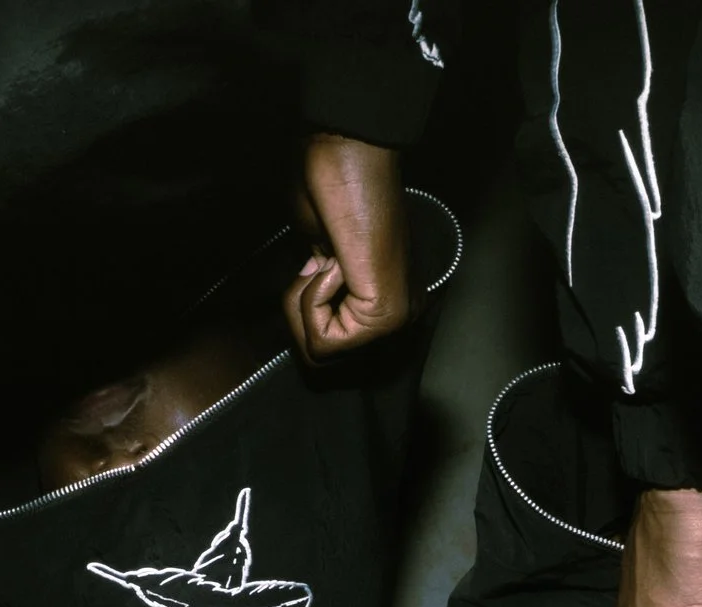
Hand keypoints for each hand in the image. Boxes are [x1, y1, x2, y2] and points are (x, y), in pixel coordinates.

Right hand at [285, 133, 410, 359]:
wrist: (346, 154)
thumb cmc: (332, 189)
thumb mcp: (320, 252)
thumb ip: (323, 287)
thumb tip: (305, 311)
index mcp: (390, 301)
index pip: (329, 346)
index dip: (304, 307)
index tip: (320, 263)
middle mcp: (401, 316)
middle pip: (321, 357)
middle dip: (300, 310)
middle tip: (320, 264)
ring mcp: (396, 319)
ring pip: (319, 353)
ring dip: (305, 303)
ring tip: (327, 260)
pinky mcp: (384, 315)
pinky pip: (323, 339)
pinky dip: (312, 298)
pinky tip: (334, 262)